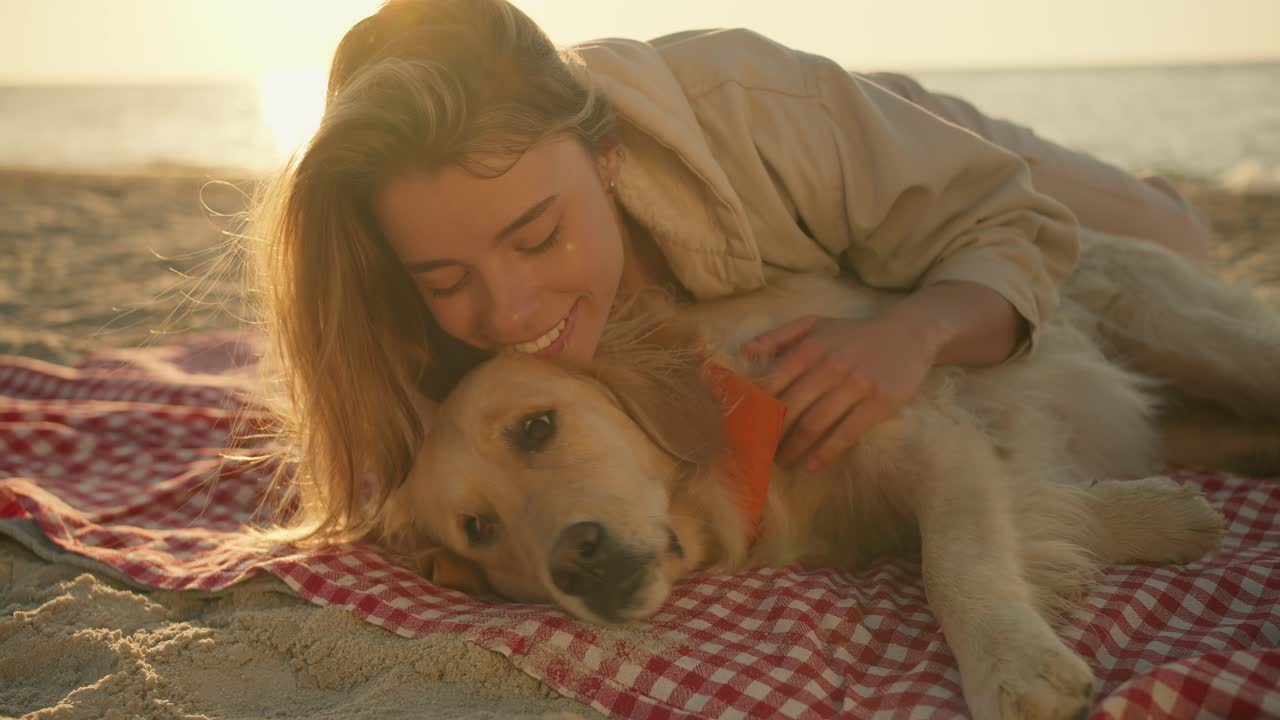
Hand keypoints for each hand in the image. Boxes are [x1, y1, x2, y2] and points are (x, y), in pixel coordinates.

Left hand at [743, 313, 935, 469]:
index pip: (770, 386)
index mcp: (808, 349)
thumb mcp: (813, 325)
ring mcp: (855, 385)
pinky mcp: (880, 402)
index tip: (742, 431)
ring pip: (814, 425)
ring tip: (782, 461)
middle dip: (769, 437)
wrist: (907, 334)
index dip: (752, 412)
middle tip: (759, 453)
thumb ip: (778, 337)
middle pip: (788, 410)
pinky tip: (812, 463)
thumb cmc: (852, 335)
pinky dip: (826, 452)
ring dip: (793, 449)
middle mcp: (829, 366)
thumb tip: (745, 351)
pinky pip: (847, 433)